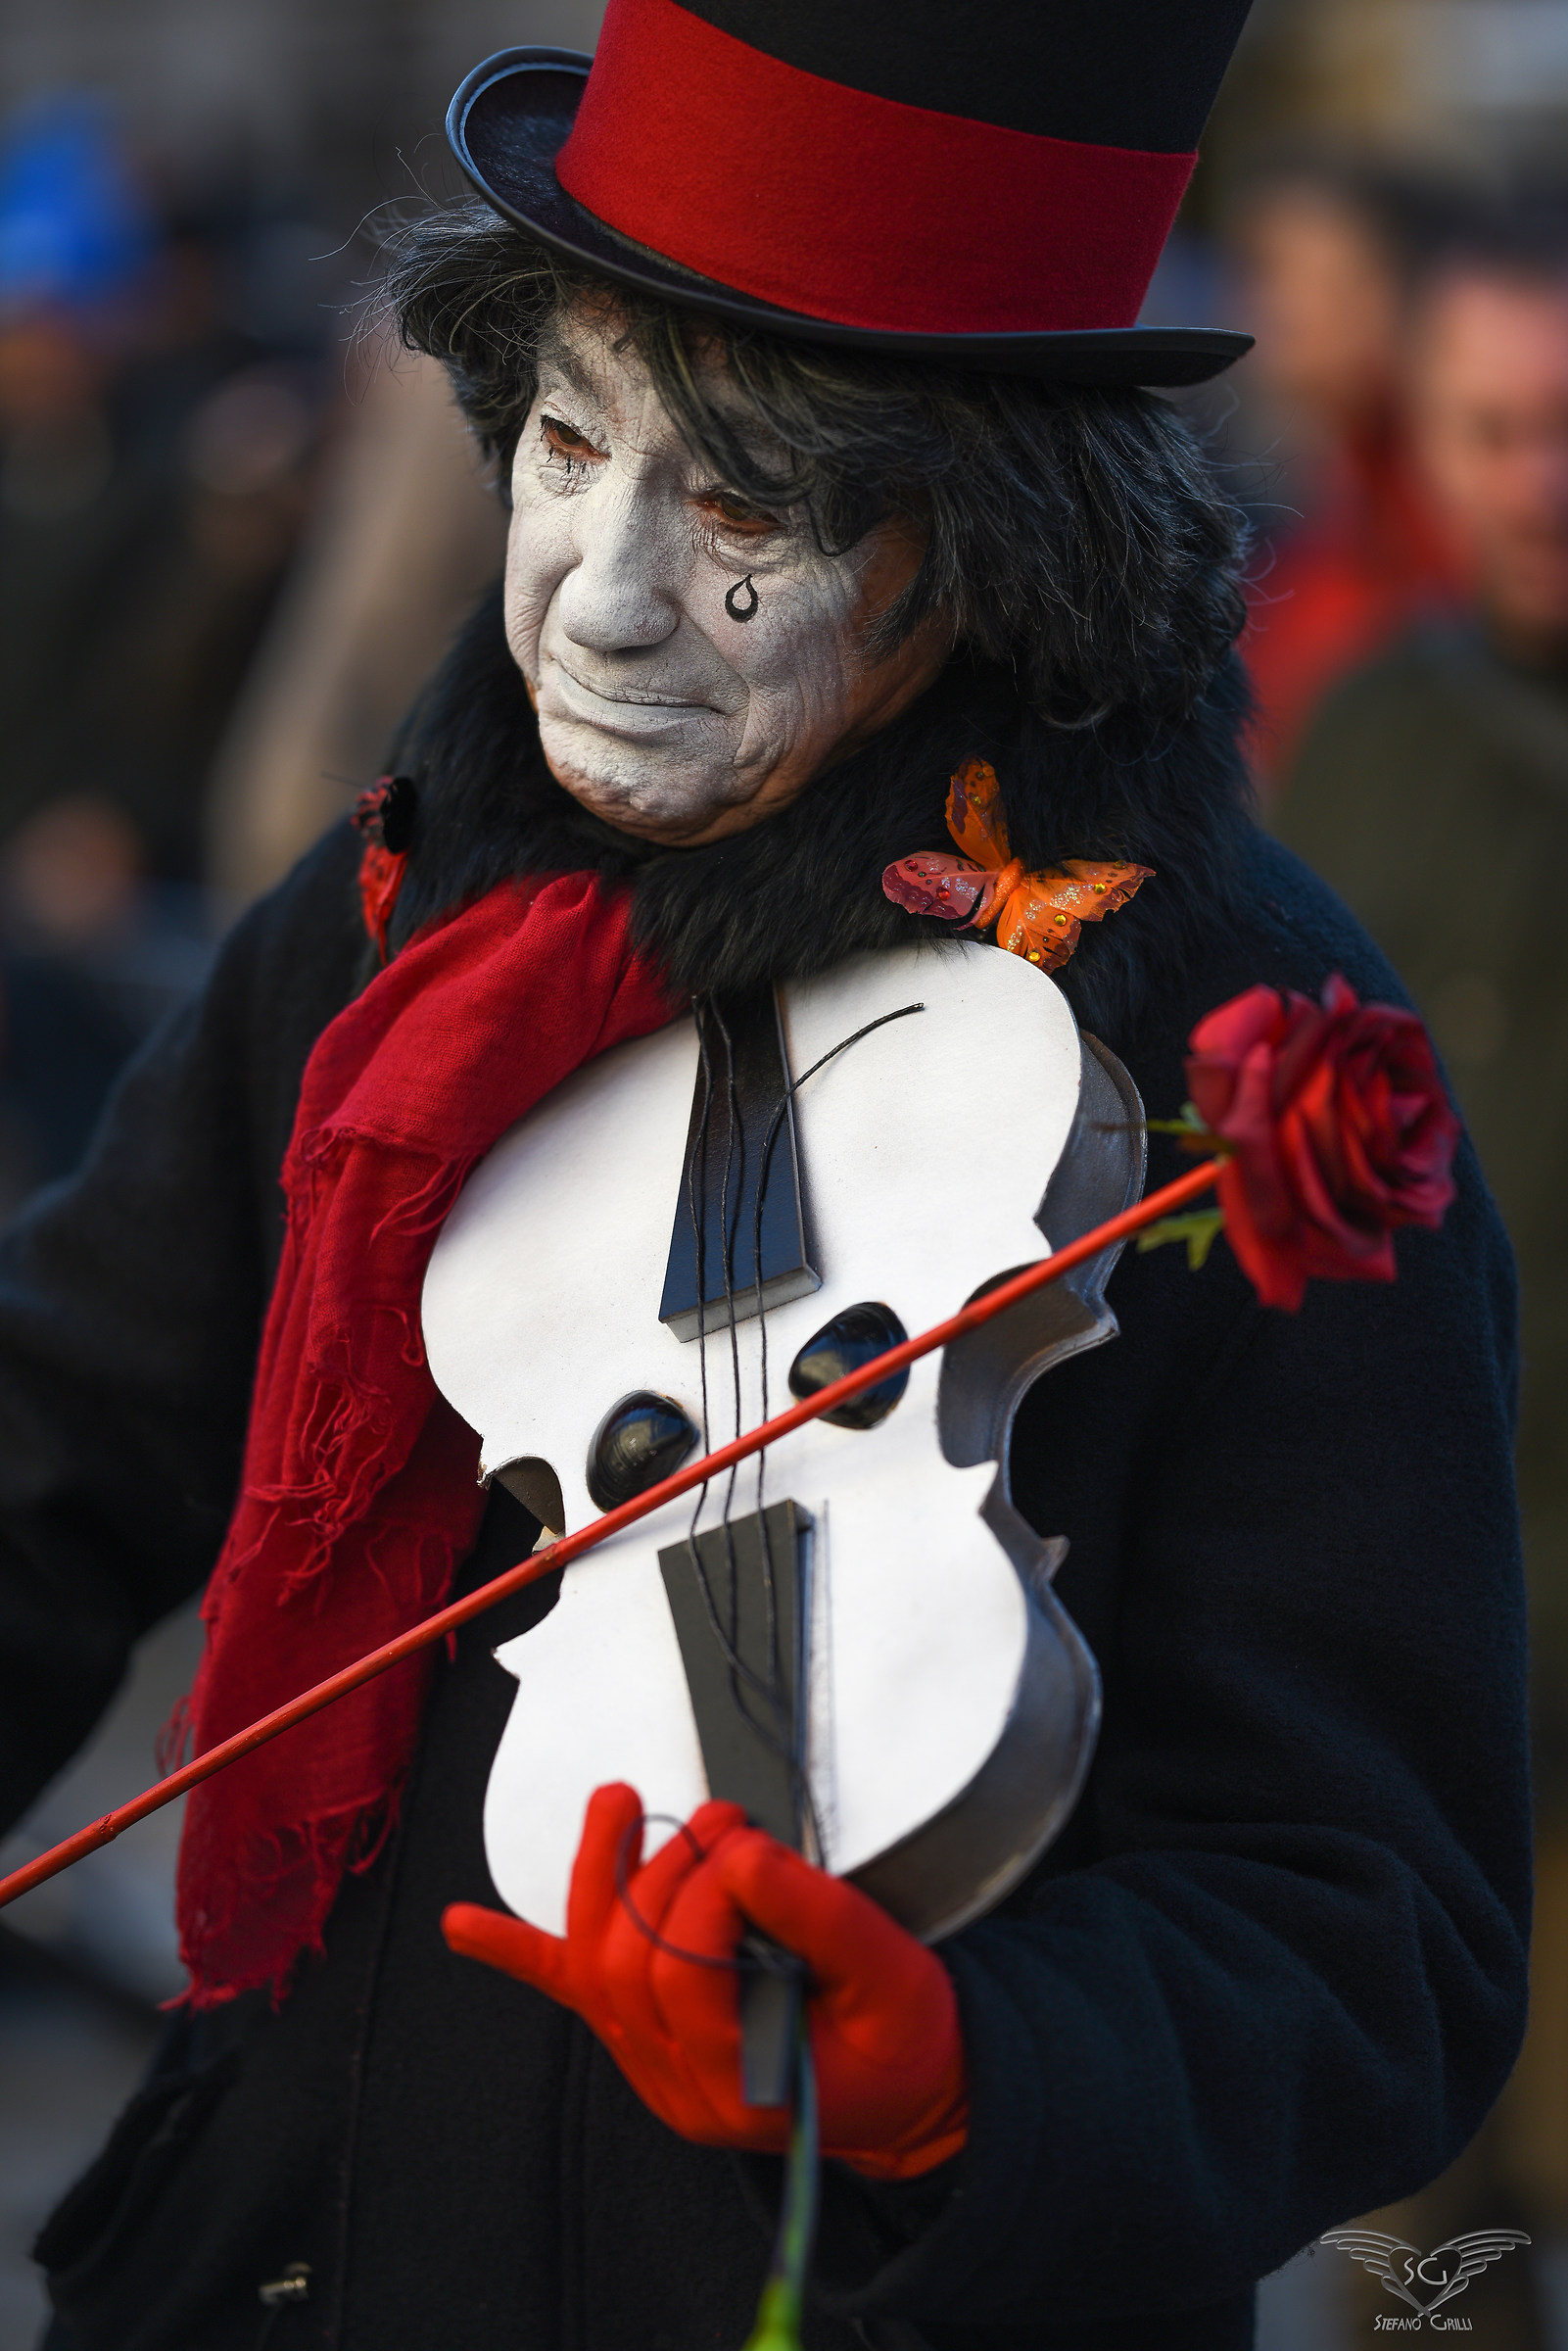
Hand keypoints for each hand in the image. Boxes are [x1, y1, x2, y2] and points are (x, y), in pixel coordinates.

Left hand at [443, 1781, 967, 2179]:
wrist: (909, 2094)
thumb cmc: (905, 2043)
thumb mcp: (897, 1981)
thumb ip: (824, 1921)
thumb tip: (746, 1856)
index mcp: (740, 2086)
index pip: (683, 1975)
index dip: (707, 1896)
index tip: (754, 1845)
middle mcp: (677, 2085)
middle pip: (628, 1962)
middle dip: (667, 1873)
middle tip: (727, 1821)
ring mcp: (651, 2063)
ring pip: (591, 1963)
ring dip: (596, 1876)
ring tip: (616, 1804)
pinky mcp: (644, 2032)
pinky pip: (569, 1990)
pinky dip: (515, 1952)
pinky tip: (464, 1927)